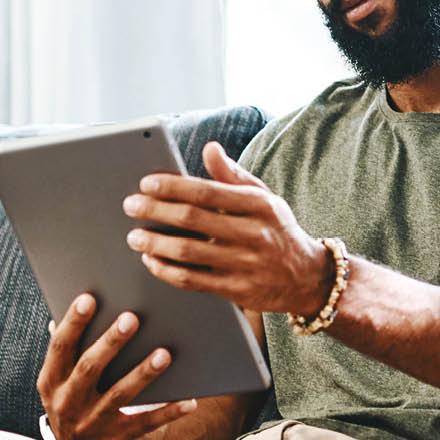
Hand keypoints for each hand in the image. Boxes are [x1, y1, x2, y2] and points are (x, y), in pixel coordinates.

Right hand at [36, 293, 198, 439]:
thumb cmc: (72, 397)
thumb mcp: (59, 377)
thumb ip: (67, 347)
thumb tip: (72, 306)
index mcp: (51, 380)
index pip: (60, 347)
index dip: (73, 322)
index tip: (89, 297)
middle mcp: (68, 401)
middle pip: (90, 368)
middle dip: (111, 342)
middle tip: (132, 318)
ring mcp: (92, 422)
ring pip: (119, 395)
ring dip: (143, 374)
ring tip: (164, 354)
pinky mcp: (115, 438)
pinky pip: (144, 424)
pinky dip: (167, 413)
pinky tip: (187, 400)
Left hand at [121, 141, 331, 314]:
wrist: (308, 278)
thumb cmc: (276, 230)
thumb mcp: (263, 197)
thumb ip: (233, 175)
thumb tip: (209, 148)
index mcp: (259, 204)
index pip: (207, 191)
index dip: (173, 187)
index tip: (146, 183)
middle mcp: (254, 233)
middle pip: (193, 220)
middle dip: (155, 211)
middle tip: (130, 206)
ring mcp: (246, 265)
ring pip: (189, 253)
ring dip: (155, 244)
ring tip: (134, 236)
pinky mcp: (238, 291)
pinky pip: (193, 281)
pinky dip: (167, 271)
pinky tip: (151, 260)